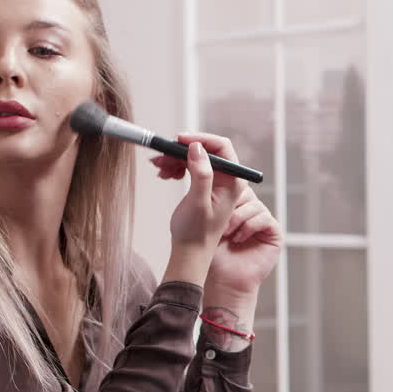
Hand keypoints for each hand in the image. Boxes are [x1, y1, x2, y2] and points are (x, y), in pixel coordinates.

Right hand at [160, 134, 245, 285]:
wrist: (190, 252)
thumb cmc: (196, 233)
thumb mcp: (198, 202)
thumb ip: (201, 174)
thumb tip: (197, 147)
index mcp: (233, 182)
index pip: (221, 147)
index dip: (200, 139)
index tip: (178, 140)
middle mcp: (228, 180)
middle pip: (205, 151)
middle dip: (182, 151)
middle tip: (162, 156)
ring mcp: (216, 183)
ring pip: (195, 158)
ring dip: (176, 159)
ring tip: (159, 168)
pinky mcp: (205, 187)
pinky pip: (191, 168)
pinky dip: (176, 167)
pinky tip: (164, 175)